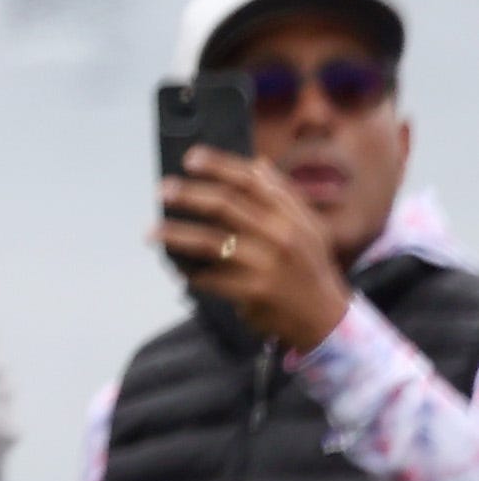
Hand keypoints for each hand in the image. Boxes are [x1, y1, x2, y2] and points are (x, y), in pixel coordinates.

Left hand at [165, 145, 356, 350]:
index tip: (190, 158)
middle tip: (162, 190)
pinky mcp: (254, 292)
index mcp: (293, 217)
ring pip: (209, 241)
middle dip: (187, 195)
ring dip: (175, 234)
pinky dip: (190, 272)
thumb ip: (283, 195)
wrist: (329, 322)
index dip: (218, 165)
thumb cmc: (310, 269)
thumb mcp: (310, 230)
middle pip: (224, 205)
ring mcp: (267, 265)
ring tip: (152, 232)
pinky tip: (177, 268)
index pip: (252, 181)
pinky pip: (210, 277)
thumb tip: (257, 162)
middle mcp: (281, 237)